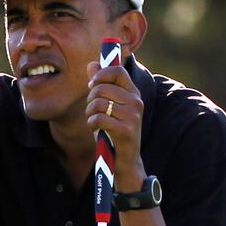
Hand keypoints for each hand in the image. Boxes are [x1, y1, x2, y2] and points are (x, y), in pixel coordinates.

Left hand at [86, 61, 145, 188]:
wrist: (125, 161)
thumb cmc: (114, 132)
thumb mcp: (108, 107)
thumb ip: (101, 85)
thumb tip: (92, 64)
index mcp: (133, 93)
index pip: (117, 71)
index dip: (101, 74)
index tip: (92, 85)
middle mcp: (136, 102)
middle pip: (102, 88)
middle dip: (90, 99)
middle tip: (92, 110)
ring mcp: (132, 116)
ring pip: (98, 103)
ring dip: (89, 113)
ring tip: (94, 121)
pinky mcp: (126, 130)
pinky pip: (99, 118)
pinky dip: (92, 124)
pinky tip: (95, 130)